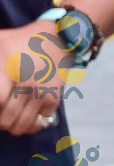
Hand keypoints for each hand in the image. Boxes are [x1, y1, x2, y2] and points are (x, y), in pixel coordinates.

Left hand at [0, 21, 72, 135]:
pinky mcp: (53, 98)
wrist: (56, 38)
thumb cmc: (20, 42)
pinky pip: (38, 123)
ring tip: (9, 121)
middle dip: (0, 121)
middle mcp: (26, 82)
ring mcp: (41, 92)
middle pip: (6, 117)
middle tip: (0, 117)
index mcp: (10, 68)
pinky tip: (24, 117)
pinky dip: (30, 125)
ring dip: (12, 127)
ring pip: (22, 125)